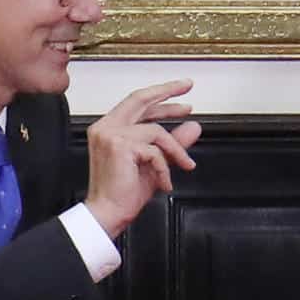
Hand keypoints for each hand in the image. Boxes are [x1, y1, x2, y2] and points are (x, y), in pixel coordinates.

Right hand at [83, 82, 201, 238]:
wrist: (107, 214)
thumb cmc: (124, 192)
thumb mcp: (155, 162)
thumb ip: (173, 143)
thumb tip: (193, 126)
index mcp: (109, 128)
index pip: (137, 103)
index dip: (160, 95)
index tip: (181, 90)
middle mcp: (106, 127)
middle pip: (141, 99)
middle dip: (167, 90)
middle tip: (187, 86)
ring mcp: (111, 135)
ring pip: (156, 131)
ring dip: (175, 149)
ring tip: (183, 165)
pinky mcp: (120, 146)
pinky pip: (155, 150)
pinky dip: (165, 167)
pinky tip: (165, 183)